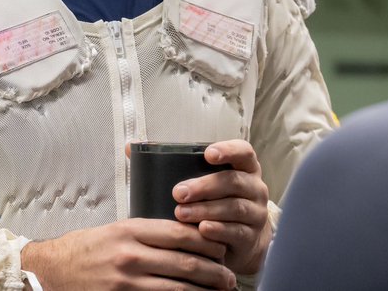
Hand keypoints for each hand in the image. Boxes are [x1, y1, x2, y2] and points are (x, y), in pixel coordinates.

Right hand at [21, 218, 236, 289]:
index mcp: (131, 230)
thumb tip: (188, 235)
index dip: (208, 241)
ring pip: (178, 288)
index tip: (221, 247)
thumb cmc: (88, 248)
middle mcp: (130, 255)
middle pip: (185, 263)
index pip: (181, 233)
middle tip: (229, 277)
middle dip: (214, 272)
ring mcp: (126, 282)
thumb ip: (149, 232)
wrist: (54, 269)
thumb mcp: (118, 230)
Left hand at [171, 140, 271, 276]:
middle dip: (205, 186)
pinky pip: (237, 232)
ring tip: (182, 214)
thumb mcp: (202, 180)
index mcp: (244, 167)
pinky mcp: (252, 237)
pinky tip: (202, 231)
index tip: (207, 154)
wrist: (241, 240)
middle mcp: (254, 188)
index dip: (228, 150)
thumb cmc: (215, 201)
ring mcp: (256, 213)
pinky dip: (219, 231)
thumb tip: (131, 147)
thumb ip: (172, 163)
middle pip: (234, 181)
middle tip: (179, 193)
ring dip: (206, 210)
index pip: (243, 151)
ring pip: (234, 208)